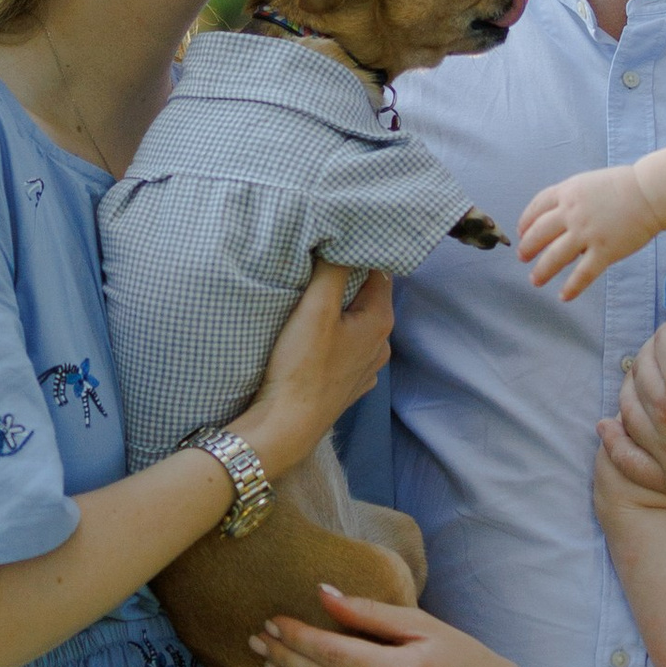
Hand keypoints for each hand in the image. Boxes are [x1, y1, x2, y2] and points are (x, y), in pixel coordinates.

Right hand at [242, 261, 393, 478]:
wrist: (285, 426)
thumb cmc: (301, 367)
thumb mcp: (315, 308)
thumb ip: (332, 269)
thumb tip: (341, 239)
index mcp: (379, 320)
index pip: (378, 270)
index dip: (357, 253)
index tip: (337, 240)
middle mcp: (380, 345)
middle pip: (366, 297)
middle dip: (346, 281)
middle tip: (319, 264)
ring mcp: (366, 369)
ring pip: (356, 325)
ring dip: (339, 312)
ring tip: (311, 299)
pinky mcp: (347, 386)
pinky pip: (345, 349)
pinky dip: (334, 338)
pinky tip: (313, 338)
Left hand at [519, 163, 657, 300]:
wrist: (650, 193)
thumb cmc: (625, 186)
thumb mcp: (590, 183)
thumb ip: (573, 198)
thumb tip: (561, 220)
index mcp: (568, 193)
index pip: (537, 208)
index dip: (526, 222)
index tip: (522, 233)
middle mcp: (572, 213)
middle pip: (539, 234)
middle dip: (528, 247)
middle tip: (523, 257)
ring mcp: (587, 234)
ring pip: (555, 257)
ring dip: (542, 270)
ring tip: (535, 280)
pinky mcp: (604, 251)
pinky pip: (583, 274)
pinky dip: (572, 287)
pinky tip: (564, 296)